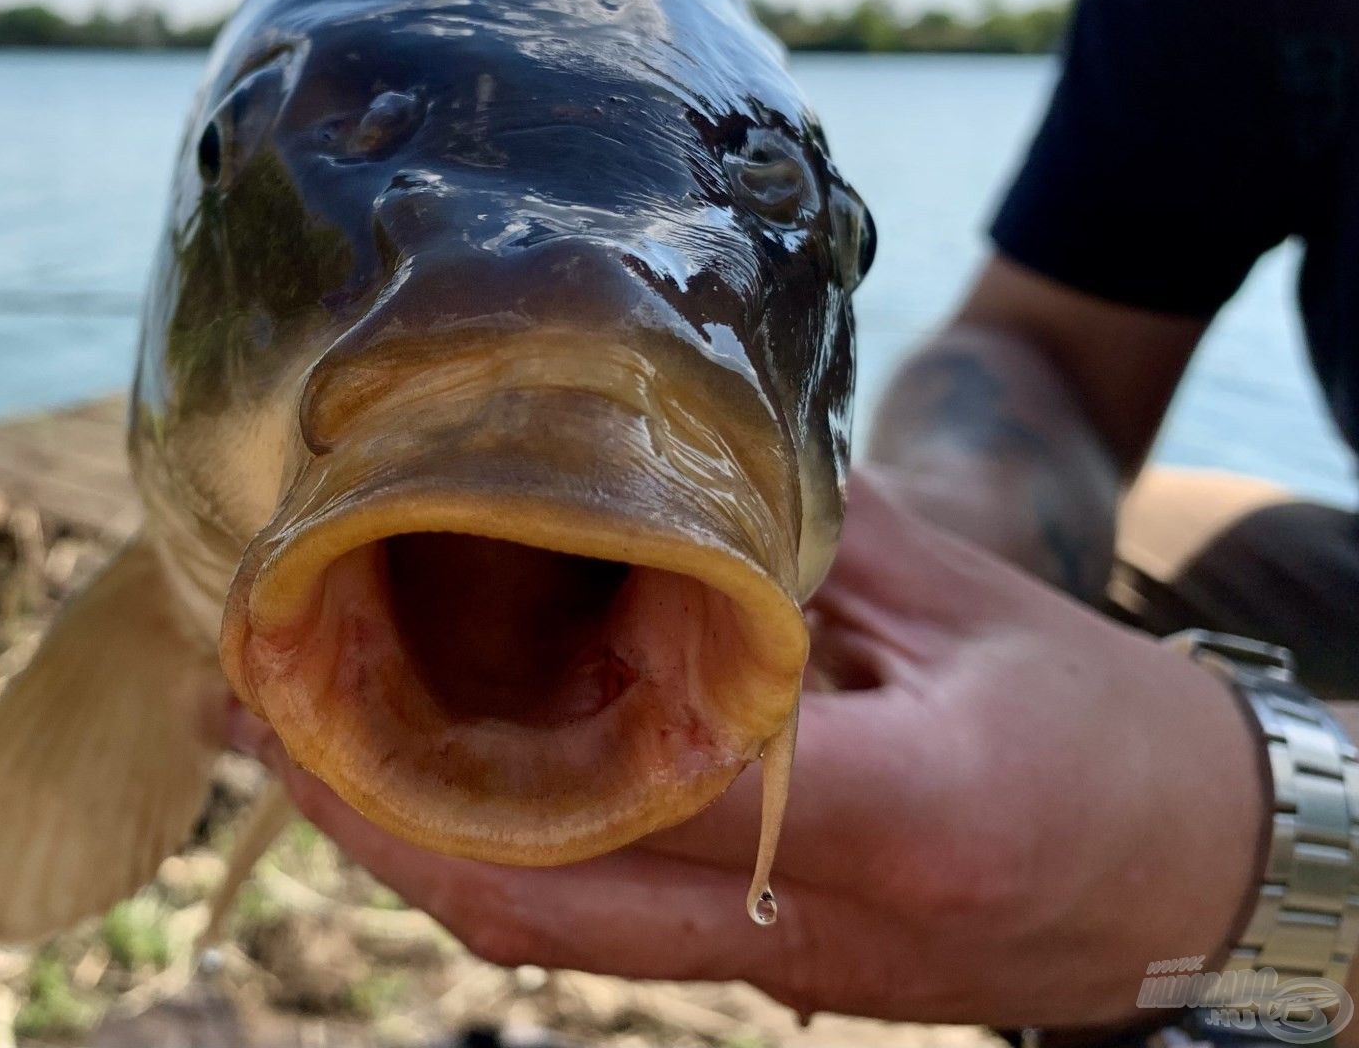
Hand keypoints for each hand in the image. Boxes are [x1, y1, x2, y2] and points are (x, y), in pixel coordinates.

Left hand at [232, 473, 1267, 1028]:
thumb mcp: (968, 603)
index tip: (346, 655)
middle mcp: (813, 925)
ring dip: (402, 845)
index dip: (473, 728)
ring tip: (291, 741)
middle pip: (543, 896)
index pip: (647, 773)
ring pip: (543, 934)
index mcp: (899, 807)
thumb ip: (799, 547)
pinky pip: (588, 932)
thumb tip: (648, 473)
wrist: (1199, 882)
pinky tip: (412, 783)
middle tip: (256, 710)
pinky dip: (483, 860)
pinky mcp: (759, 982)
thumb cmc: (1105, 732)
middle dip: (372, 812)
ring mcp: (778, 976)